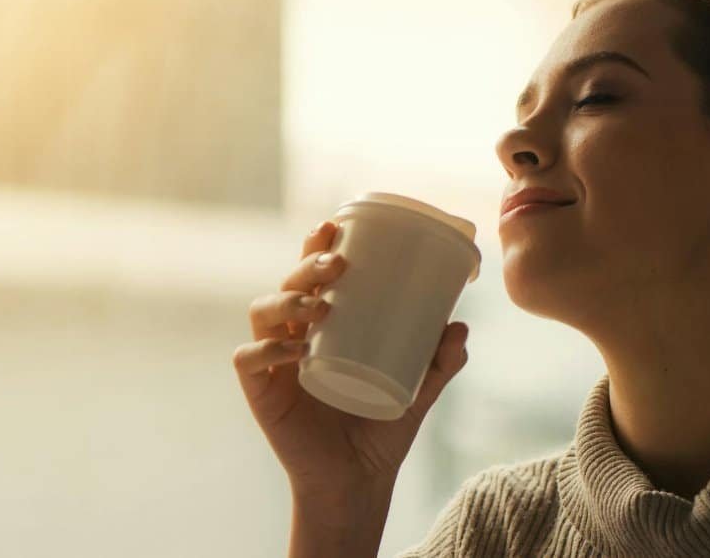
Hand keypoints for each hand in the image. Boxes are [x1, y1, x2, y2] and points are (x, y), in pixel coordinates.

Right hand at [233, 221, 469, 505]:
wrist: (358, 482)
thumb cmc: (381, 429)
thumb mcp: (419, 390)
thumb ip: (441, 361)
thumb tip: (461, 326)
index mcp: (323, 325)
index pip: (312, 274)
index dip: (316, 246)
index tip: (335, 227)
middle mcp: (293, 335)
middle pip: (287, 283)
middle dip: (306, 266)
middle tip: (337, 266)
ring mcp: (273, 363)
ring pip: (262, 312)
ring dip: (287, 301)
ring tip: (320, 307)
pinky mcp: (260, 392)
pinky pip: (248, 360)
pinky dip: (266, 350)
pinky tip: (293, 351)